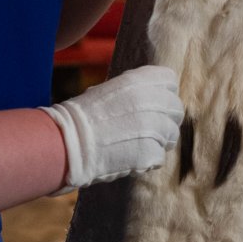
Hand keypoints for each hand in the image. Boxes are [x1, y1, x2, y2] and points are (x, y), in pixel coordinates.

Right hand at [41, 66, 183, 189]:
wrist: (66, 142)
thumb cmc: (82, 117)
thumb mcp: (109, 91)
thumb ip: (136, 92)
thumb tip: (155, 99)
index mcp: (138, 80)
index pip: (170, 81)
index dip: (164, 94)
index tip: (154, 104)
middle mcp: (150, 101)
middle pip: (176, 109)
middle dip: (165, 120)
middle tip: (147, 130)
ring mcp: (153, 127)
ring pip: (171, 135)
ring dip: (158, 142)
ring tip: (135, 145)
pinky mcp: (151, 152)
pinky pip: (160, 157)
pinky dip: (147, 161)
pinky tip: (129, 158)